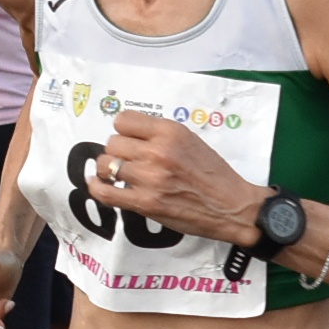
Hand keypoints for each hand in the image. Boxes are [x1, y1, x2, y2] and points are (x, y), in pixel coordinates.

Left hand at [88, 110, 264, 245]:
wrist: (232, 207)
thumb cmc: (215, 175)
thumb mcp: (191, 140)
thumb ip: (161, 135)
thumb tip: (129, 136)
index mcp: (170, 132)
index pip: (123, 120)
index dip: (124, 131)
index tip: (130, 140)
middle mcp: (157, 152)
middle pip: (113, 143)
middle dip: (118, 152)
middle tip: (129, 161)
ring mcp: (149, 178)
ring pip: (106, 165)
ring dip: (110, 170)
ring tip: (121, 175)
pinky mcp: (145, 203)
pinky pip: (105, 191)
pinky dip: (97, 187)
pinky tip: (99, 184)